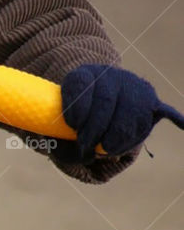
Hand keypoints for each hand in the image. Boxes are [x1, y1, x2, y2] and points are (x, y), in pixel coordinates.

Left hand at [60, 63, 183, 161]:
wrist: (100, 92)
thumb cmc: (75, 115)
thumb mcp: (59, 118)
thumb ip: (57, 135)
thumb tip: (70, 154)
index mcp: (83, 74)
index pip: (80, 83)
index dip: (76, 106)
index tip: (72, 125)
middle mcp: (109, 75)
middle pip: (105, 100)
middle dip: (94, 129)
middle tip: (86, 149)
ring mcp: (132, 86)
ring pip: (129, 110)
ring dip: (117, 135)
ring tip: (105, 149)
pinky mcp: (150, 100)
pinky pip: (165, 109)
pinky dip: (175, 117)